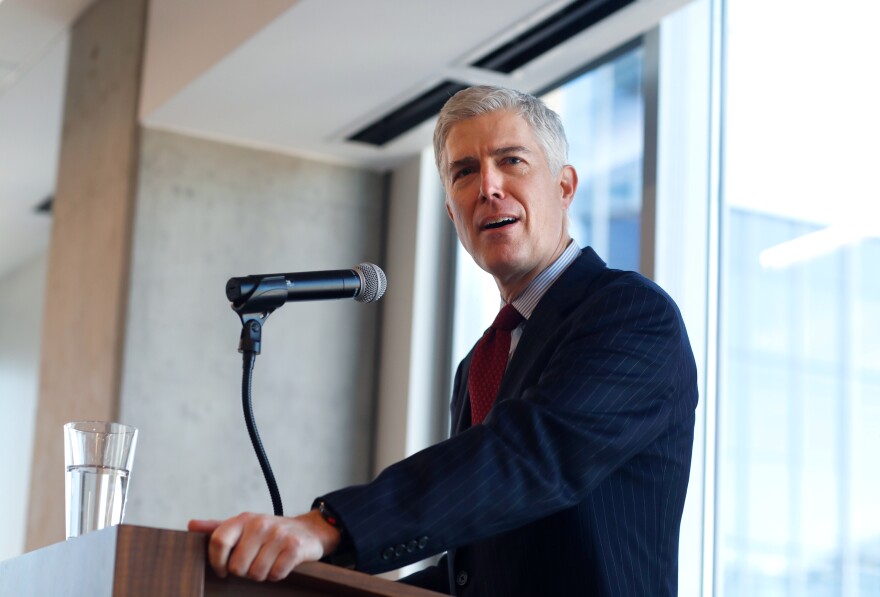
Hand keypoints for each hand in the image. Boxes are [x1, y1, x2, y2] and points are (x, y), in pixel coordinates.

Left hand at [188, 510, 341, 580]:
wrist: (309, 530)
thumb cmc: (269, 533)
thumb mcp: (244, 526)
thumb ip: (217, 528)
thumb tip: (191, 525)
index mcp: (244, 519)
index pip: (218, 541)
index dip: (217, 562)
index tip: (222, 570)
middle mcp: (260, 523)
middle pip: (237, 566)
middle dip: (244, 571)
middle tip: (254, 562)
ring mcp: (279, 534)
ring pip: (256, 573)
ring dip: (262, 574)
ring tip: (268, 562)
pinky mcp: (295, 547)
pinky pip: (275, 574)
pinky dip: (277, 574)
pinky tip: (281, 564)